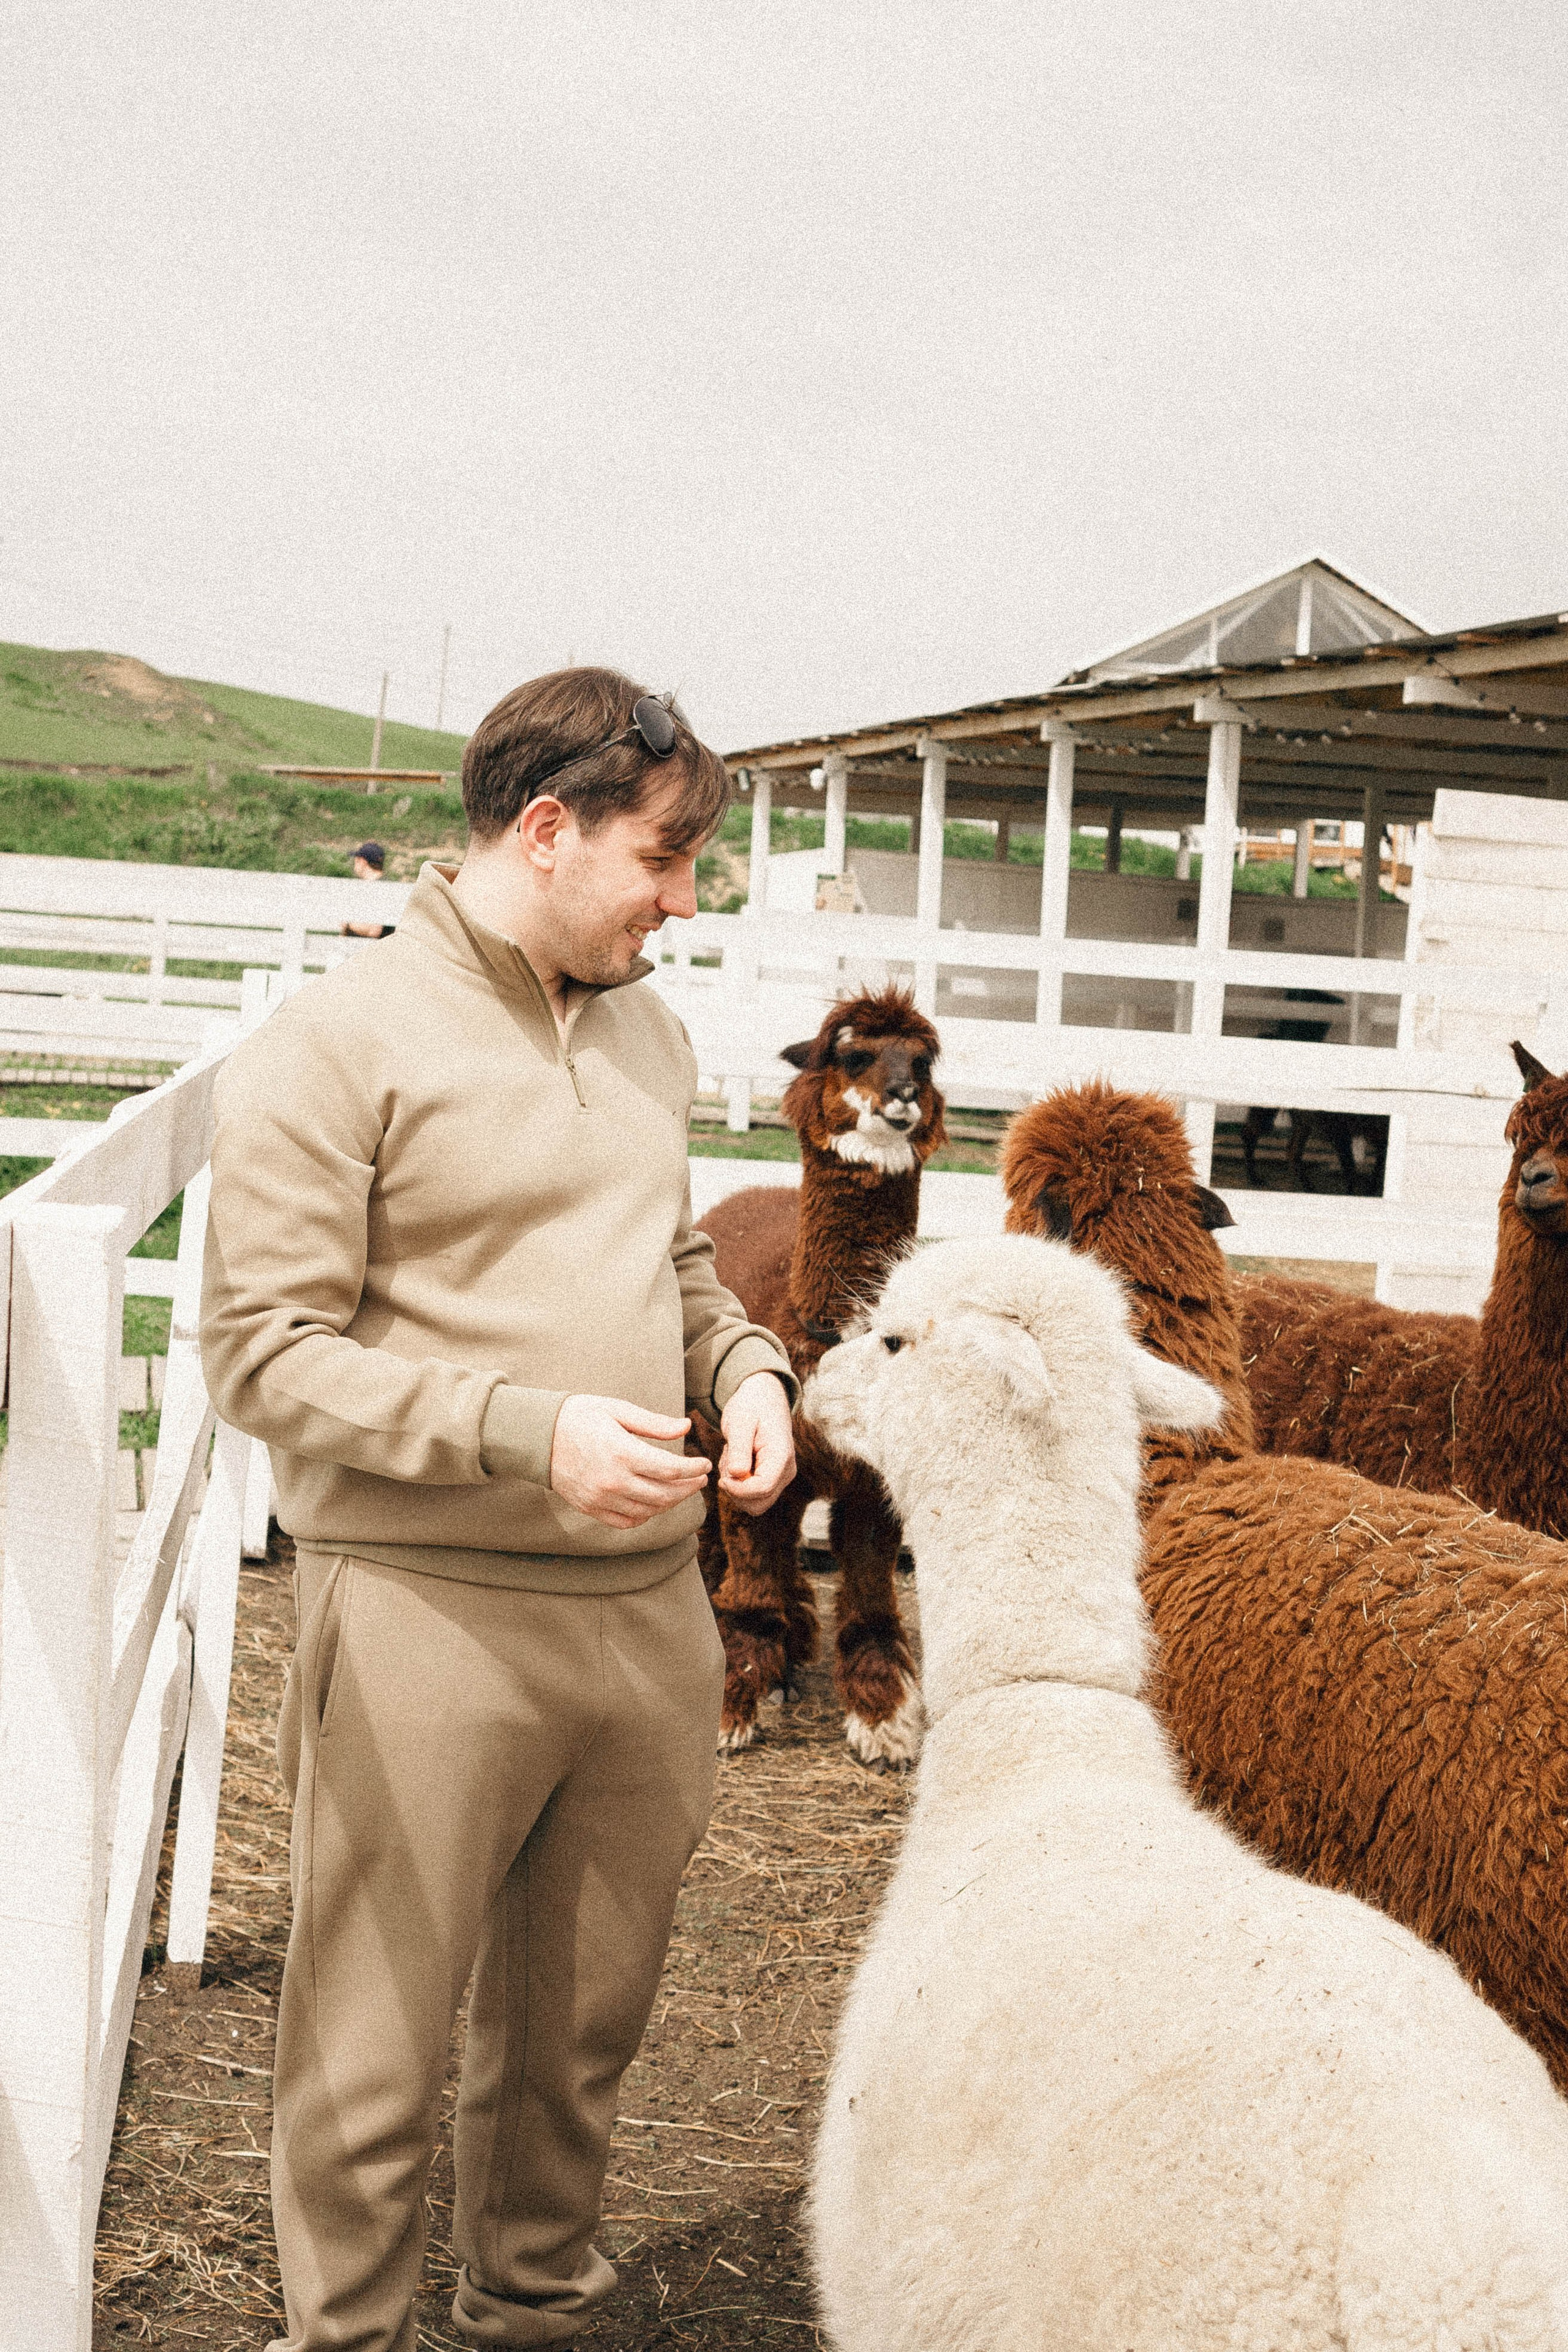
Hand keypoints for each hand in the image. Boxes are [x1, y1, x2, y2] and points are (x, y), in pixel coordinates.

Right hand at [549, 1394, 711, 1529]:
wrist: (537, 1436)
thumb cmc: (580, 1416)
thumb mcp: (617, 1409)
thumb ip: (653, 1423)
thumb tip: (686, 1427)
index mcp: (622, 1452)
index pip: (671, 1470)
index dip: (693, 1469)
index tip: (705, 1464)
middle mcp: (613, 1481)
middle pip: (664, 1494)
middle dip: (688, 1488)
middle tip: (700, 1479)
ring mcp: (601, 1498)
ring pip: (648, 1511)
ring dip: (670, 1502)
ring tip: (681, 1489)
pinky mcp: (590, 1508)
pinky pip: (626, 1521)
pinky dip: (646, 1516)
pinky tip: (654, 1503)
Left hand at [718, 1371, 796, 1514]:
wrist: (762, 1398)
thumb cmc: (751, 1406)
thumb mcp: (740, 1422)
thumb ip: (739, 1449)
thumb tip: (737, 1474)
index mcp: (781, 1456)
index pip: (762, 1489)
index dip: (737, 1490)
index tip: (722, 1477)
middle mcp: (786, 1471)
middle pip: (758, 1503)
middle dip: (736, 1490)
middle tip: (727, 1462)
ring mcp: (780, 1477)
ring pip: (754, 1503)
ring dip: (735, 1487)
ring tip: (731, 1458)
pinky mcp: (772, 1478)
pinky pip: (752, 1495)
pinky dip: (738, 1484)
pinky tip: (735, 1462)